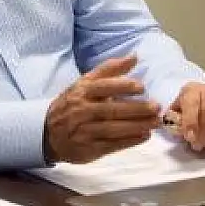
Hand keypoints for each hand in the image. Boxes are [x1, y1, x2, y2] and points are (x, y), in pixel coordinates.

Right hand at [43, 55, 160, 163]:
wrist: (48, 133)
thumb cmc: (73, 104)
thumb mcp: (85, 83)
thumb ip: (110, 69)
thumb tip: (134, 57)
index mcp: (82, 92)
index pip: (102, 87)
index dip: (122, 86)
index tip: (141, 87)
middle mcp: (82, 111)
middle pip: (111, 110)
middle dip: (136, 109)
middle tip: (156, 107)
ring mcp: (84, 131)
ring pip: (113, 128)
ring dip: (137, 126)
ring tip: (155, 122)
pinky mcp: (89, 149)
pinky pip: (112, 145)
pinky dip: (129, 141)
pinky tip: (144, 136)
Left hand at [168, 82, 204, 151]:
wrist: (200, 98)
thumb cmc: (187, 108)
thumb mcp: (175, 111)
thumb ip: (174, 120)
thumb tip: (178, 130)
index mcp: (193, 90)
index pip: (193, 103)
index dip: (191, 121)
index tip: (189, 137)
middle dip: (204, 132)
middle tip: (198, 145)